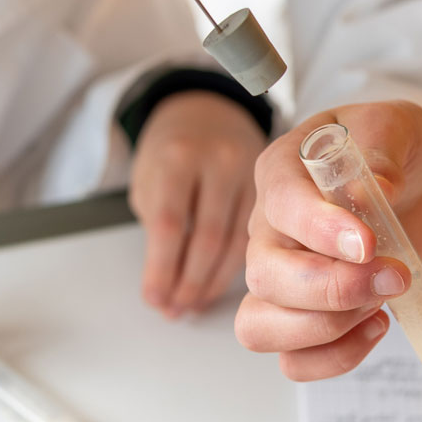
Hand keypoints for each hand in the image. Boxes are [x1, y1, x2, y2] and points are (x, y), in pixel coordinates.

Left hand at [128, 91, 265, 317]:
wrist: (209, 112)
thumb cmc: (172, 148)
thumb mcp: (150, 176)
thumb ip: (157, 224)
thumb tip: (162, 287)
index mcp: (179, 156)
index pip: (170, 223)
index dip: (162, 269)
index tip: (154, 298)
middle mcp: (219, 162)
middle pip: (207, 238)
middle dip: (188, 283)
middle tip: (174, 309)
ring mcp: (251, 175)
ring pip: (235, 244)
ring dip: (212, 284)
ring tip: (192, 305)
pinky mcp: (271, 190)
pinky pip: (253, 238)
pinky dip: (234, 269)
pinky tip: (217, 287)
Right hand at [236, 102, 421, 380]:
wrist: (404, 185)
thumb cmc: (389, 150)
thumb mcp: (397, 126)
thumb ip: (383, 145)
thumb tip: (377, 188)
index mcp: (282, 172)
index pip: (281, 205)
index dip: (320, 230)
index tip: (368, 244)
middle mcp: (268, 230)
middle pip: (263, 276)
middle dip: (331, 290)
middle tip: (394, 277)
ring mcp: (277, 280)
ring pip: (260, 327)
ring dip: (326, 329)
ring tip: (380, 306)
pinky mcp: (300, 318)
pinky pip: (293, 361)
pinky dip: (335, 357)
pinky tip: (377, 325)